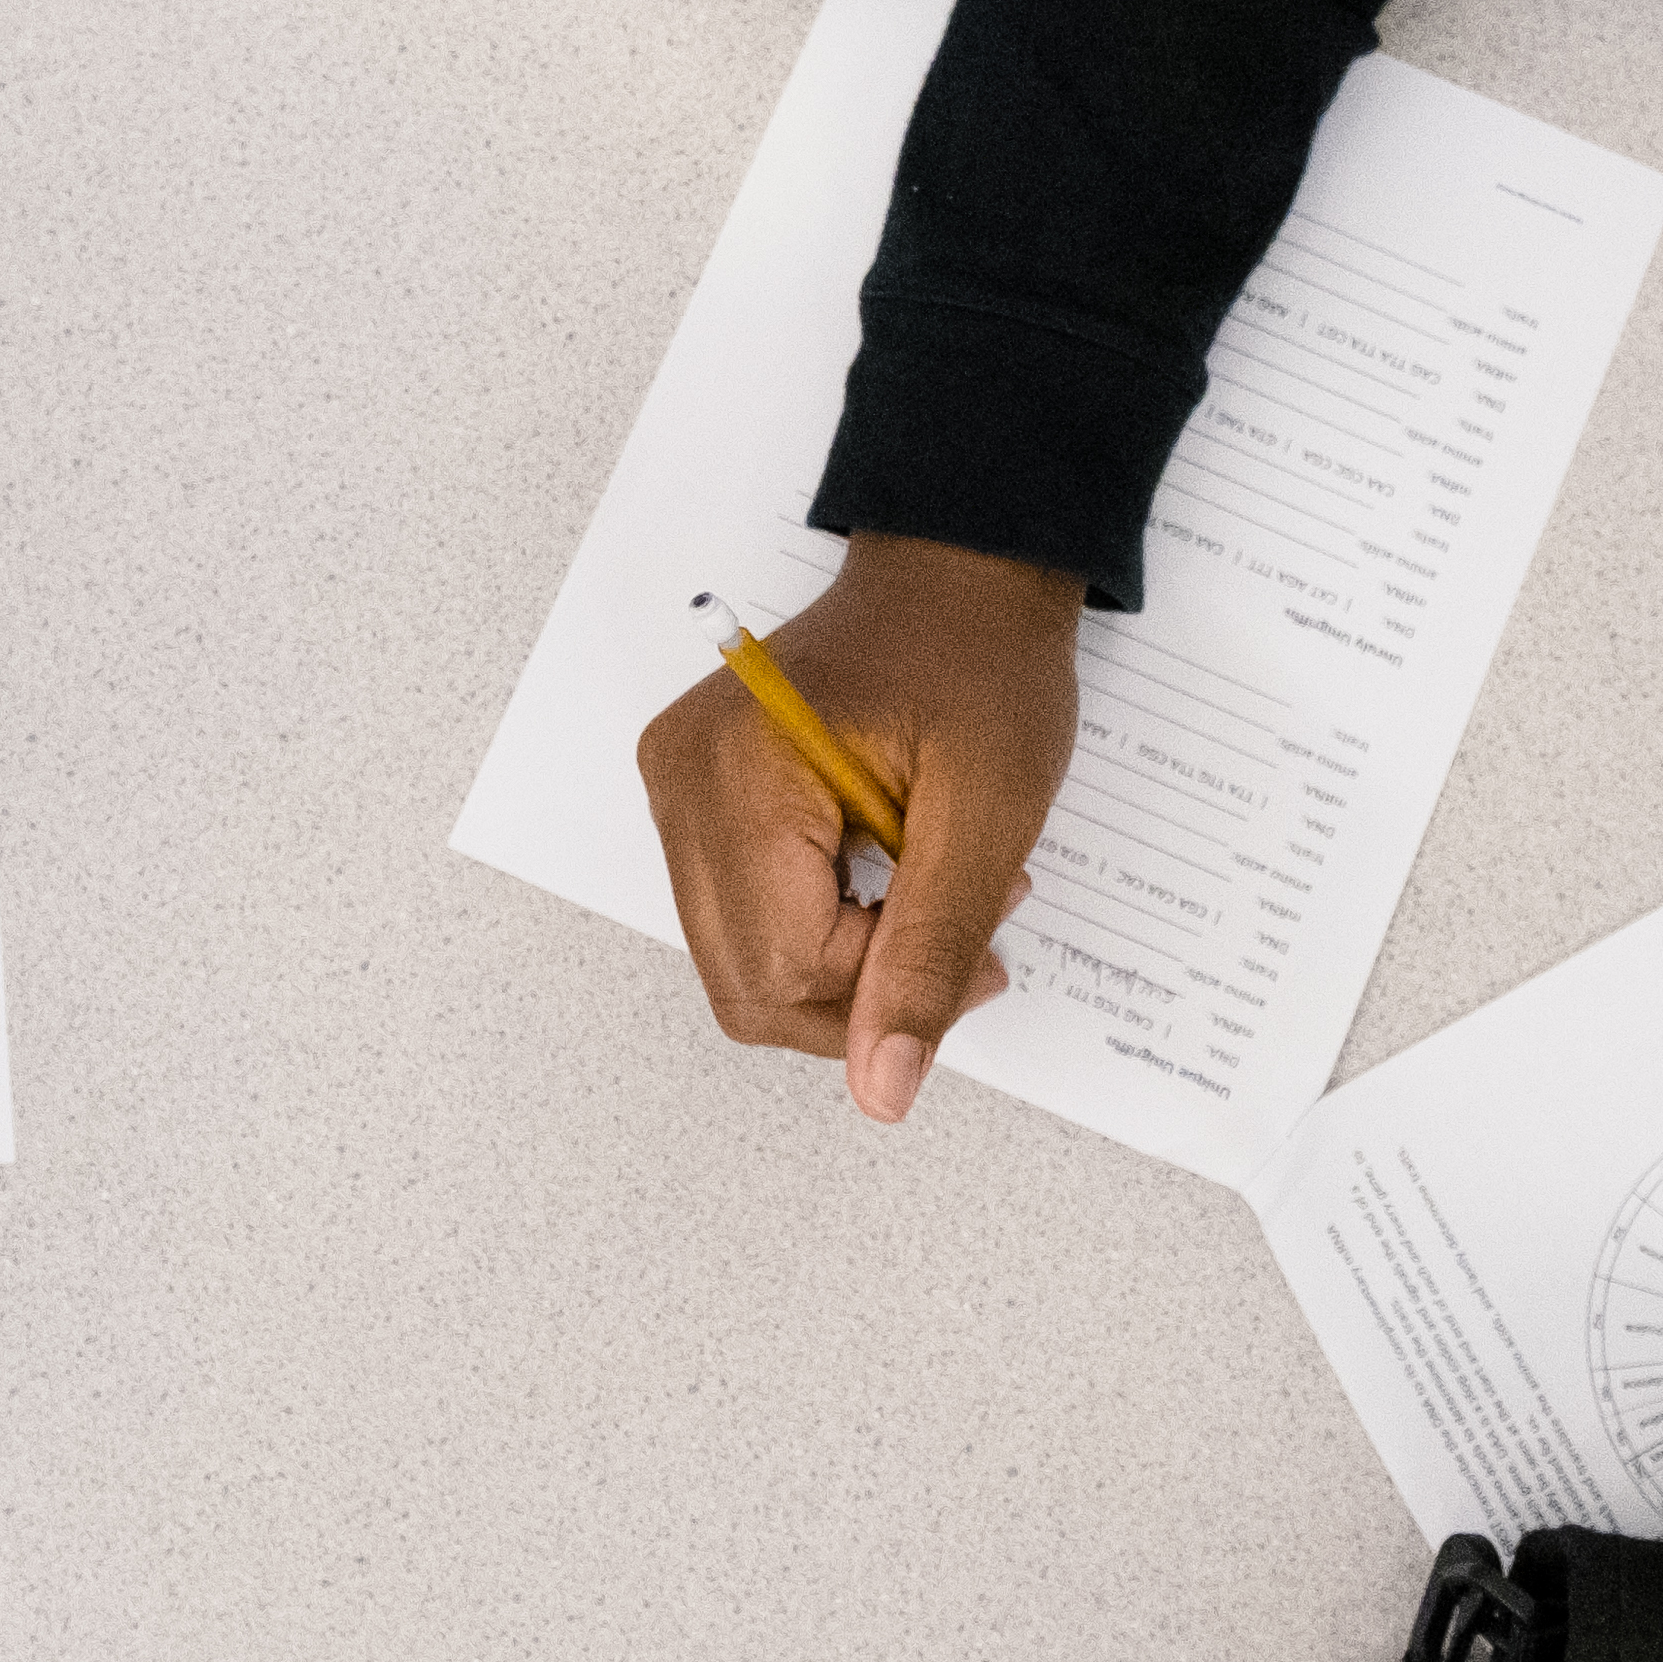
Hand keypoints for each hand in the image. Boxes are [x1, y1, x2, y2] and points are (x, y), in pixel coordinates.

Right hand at [634, 533, 1081, 1121]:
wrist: (960, 571)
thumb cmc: (980, 659)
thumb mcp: (986, 816)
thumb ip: (927, 958)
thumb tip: (882, 1090)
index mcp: (736, 773)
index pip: (784, 969)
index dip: (888, 990)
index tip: (979, 945)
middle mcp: (680, 782)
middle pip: (747, 984)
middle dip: (862, 990)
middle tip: (963, 935)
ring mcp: (677, 789)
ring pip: (744, 964)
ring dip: (846, 962)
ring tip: (929, 888)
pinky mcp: (696, 798)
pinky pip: (744, 917)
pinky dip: (822, 926)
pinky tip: (889, 872)